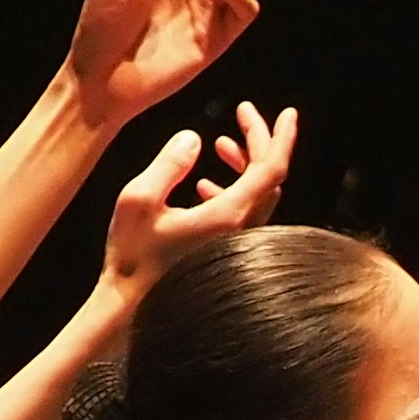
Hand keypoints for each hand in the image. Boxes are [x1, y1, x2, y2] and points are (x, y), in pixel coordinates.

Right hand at [97, 101, 298, 307]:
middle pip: (269, 177)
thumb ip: (169, 164)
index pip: (272, 168)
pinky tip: (202, 184)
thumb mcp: (138, 200)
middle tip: (244, 114)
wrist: (130, 307)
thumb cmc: (132, 257)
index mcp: (229, 216)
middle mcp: (242, 231)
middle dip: (259, 141)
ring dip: (245, 164)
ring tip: (220, 143)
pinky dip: (233, 189)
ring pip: (258, 196)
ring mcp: (238, 244)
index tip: (288, 112)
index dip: (280, 136)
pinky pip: (244, 213)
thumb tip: (194, 137)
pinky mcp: (228, 253)